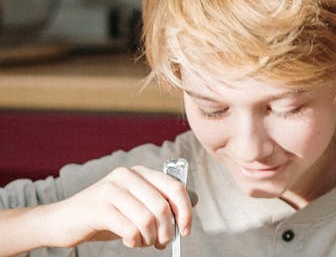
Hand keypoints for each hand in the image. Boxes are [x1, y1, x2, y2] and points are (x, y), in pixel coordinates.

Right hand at [46, 165, 193, 249]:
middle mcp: (127, 176)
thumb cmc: (105, 215)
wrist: (62, 221)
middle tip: (163, 243)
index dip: (185, 211)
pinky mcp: (99, 208)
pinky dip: (135, 240)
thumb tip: (194, 200)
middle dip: (168, 230)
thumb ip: (161, 201)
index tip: (185, 230)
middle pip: (163, 206)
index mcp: (140, 172)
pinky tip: (129, 241)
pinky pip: (130, 229)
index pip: (175, 187)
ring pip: (148, 219)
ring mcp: (111, 190)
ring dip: (151, 238)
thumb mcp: (136, 205)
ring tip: (144, 242)